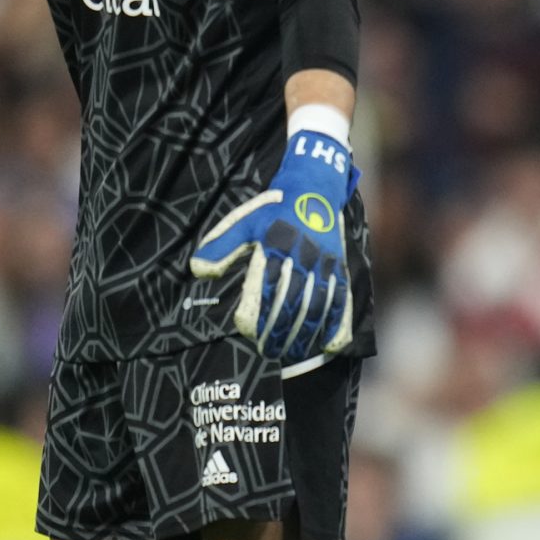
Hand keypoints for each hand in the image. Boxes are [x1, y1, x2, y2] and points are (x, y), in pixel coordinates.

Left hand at [190, 127, 355, 363]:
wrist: (314, 186)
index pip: (266, 287)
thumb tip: (198, 271)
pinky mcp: (339, 267)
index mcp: (275, 247)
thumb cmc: (273, 208)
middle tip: (267, 351)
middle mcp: (302, 257)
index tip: (245, 330)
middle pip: (292, 302)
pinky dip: (335, 324)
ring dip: (305, 333)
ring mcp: (324, 263)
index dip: (257, 312)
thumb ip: (221, 247)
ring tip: (292, 354)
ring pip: (317, 306)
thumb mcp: (243, 222)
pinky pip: (341, 300)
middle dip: (279, 331)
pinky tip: (326, 343)